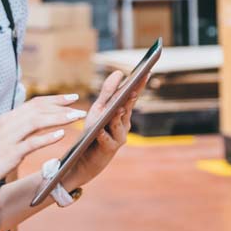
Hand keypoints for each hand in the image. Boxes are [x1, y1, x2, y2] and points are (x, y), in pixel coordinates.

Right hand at [0, 95, 85, 196]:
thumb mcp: (2, 139)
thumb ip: (18, 130)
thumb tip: (38, 123)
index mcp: (7, 119)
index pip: (35, 103)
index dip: (55, 99)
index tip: (72, 97)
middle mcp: (8, 124)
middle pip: (39, 109)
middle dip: (62, 107)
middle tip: (81, 108)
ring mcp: (7, 138)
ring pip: (37, 122)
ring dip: (59, 118)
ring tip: (77, 118)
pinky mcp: (8, 154)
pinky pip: (31, 143)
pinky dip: (47, 137)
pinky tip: (62, 135)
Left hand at [64, 71, 148, 189]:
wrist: (84, 159)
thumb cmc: (93, 132)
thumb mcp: (99, 110)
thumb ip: (108, 92)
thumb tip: (119, 72)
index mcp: (123, 114)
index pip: (132, 96)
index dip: (139, 85)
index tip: (146, 71)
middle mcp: (124, 125)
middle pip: (128, 109)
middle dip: (131, 99)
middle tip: (134, 88)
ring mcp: (118, 138)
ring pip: (119, 125)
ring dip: (118, 117)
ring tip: (118, 108)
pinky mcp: (108, 150)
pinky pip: (106, 141)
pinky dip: (103, 136)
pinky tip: (100, 132)